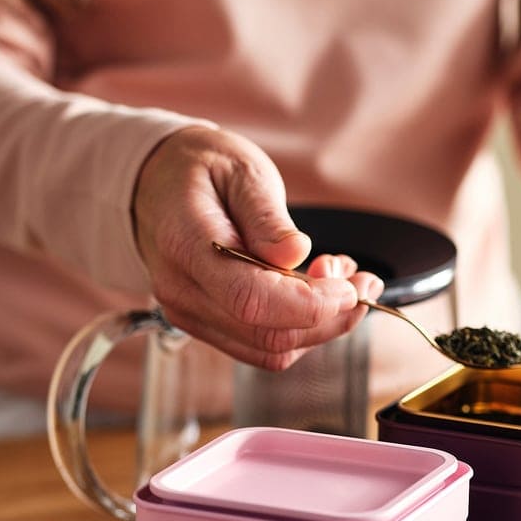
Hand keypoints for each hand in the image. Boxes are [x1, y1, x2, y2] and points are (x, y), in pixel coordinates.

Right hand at [132, 125, 382, 368]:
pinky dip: (302, 328)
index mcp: (186, 245)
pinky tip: (318, 295)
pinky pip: (263, 346)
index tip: (350, 286)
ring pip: (271, 350)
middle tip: (365, 283)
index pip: (251, 300)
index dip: (310, 304)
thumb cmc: (201, 170)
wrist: (155, 185)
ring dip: (323, 327)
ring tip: (345, 282)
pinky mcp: (208, 326)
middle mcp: (183, 291)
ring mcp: (191, 315)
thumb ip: (267, 215)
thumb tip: (296, 253)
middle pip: (268, 335)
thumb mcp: (240, 170)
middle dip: (331, 318)